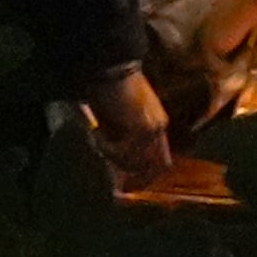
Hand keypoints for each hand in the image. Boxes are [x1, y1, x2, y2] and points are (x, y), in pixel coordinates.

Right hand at [84, 67, 171, 189]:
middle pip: (156, 167)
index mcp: (156, 125)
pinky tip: (96, 132)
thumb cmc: (108, 89)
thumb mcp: (116, 120)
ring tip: (96, 139)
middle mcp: (159, 128)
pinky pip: (122, 151)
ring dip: (113, 157)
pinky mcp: (141, 128)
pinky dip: (107, 147)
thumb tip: (114, 166)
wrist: (110, 67)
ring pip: (135, 162)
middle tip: (116, 187)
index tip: (127, 189)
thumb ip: (120, 140)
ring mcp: (153, 128)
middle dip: (136, 179)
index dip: (145, 178)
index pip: (160, 162)